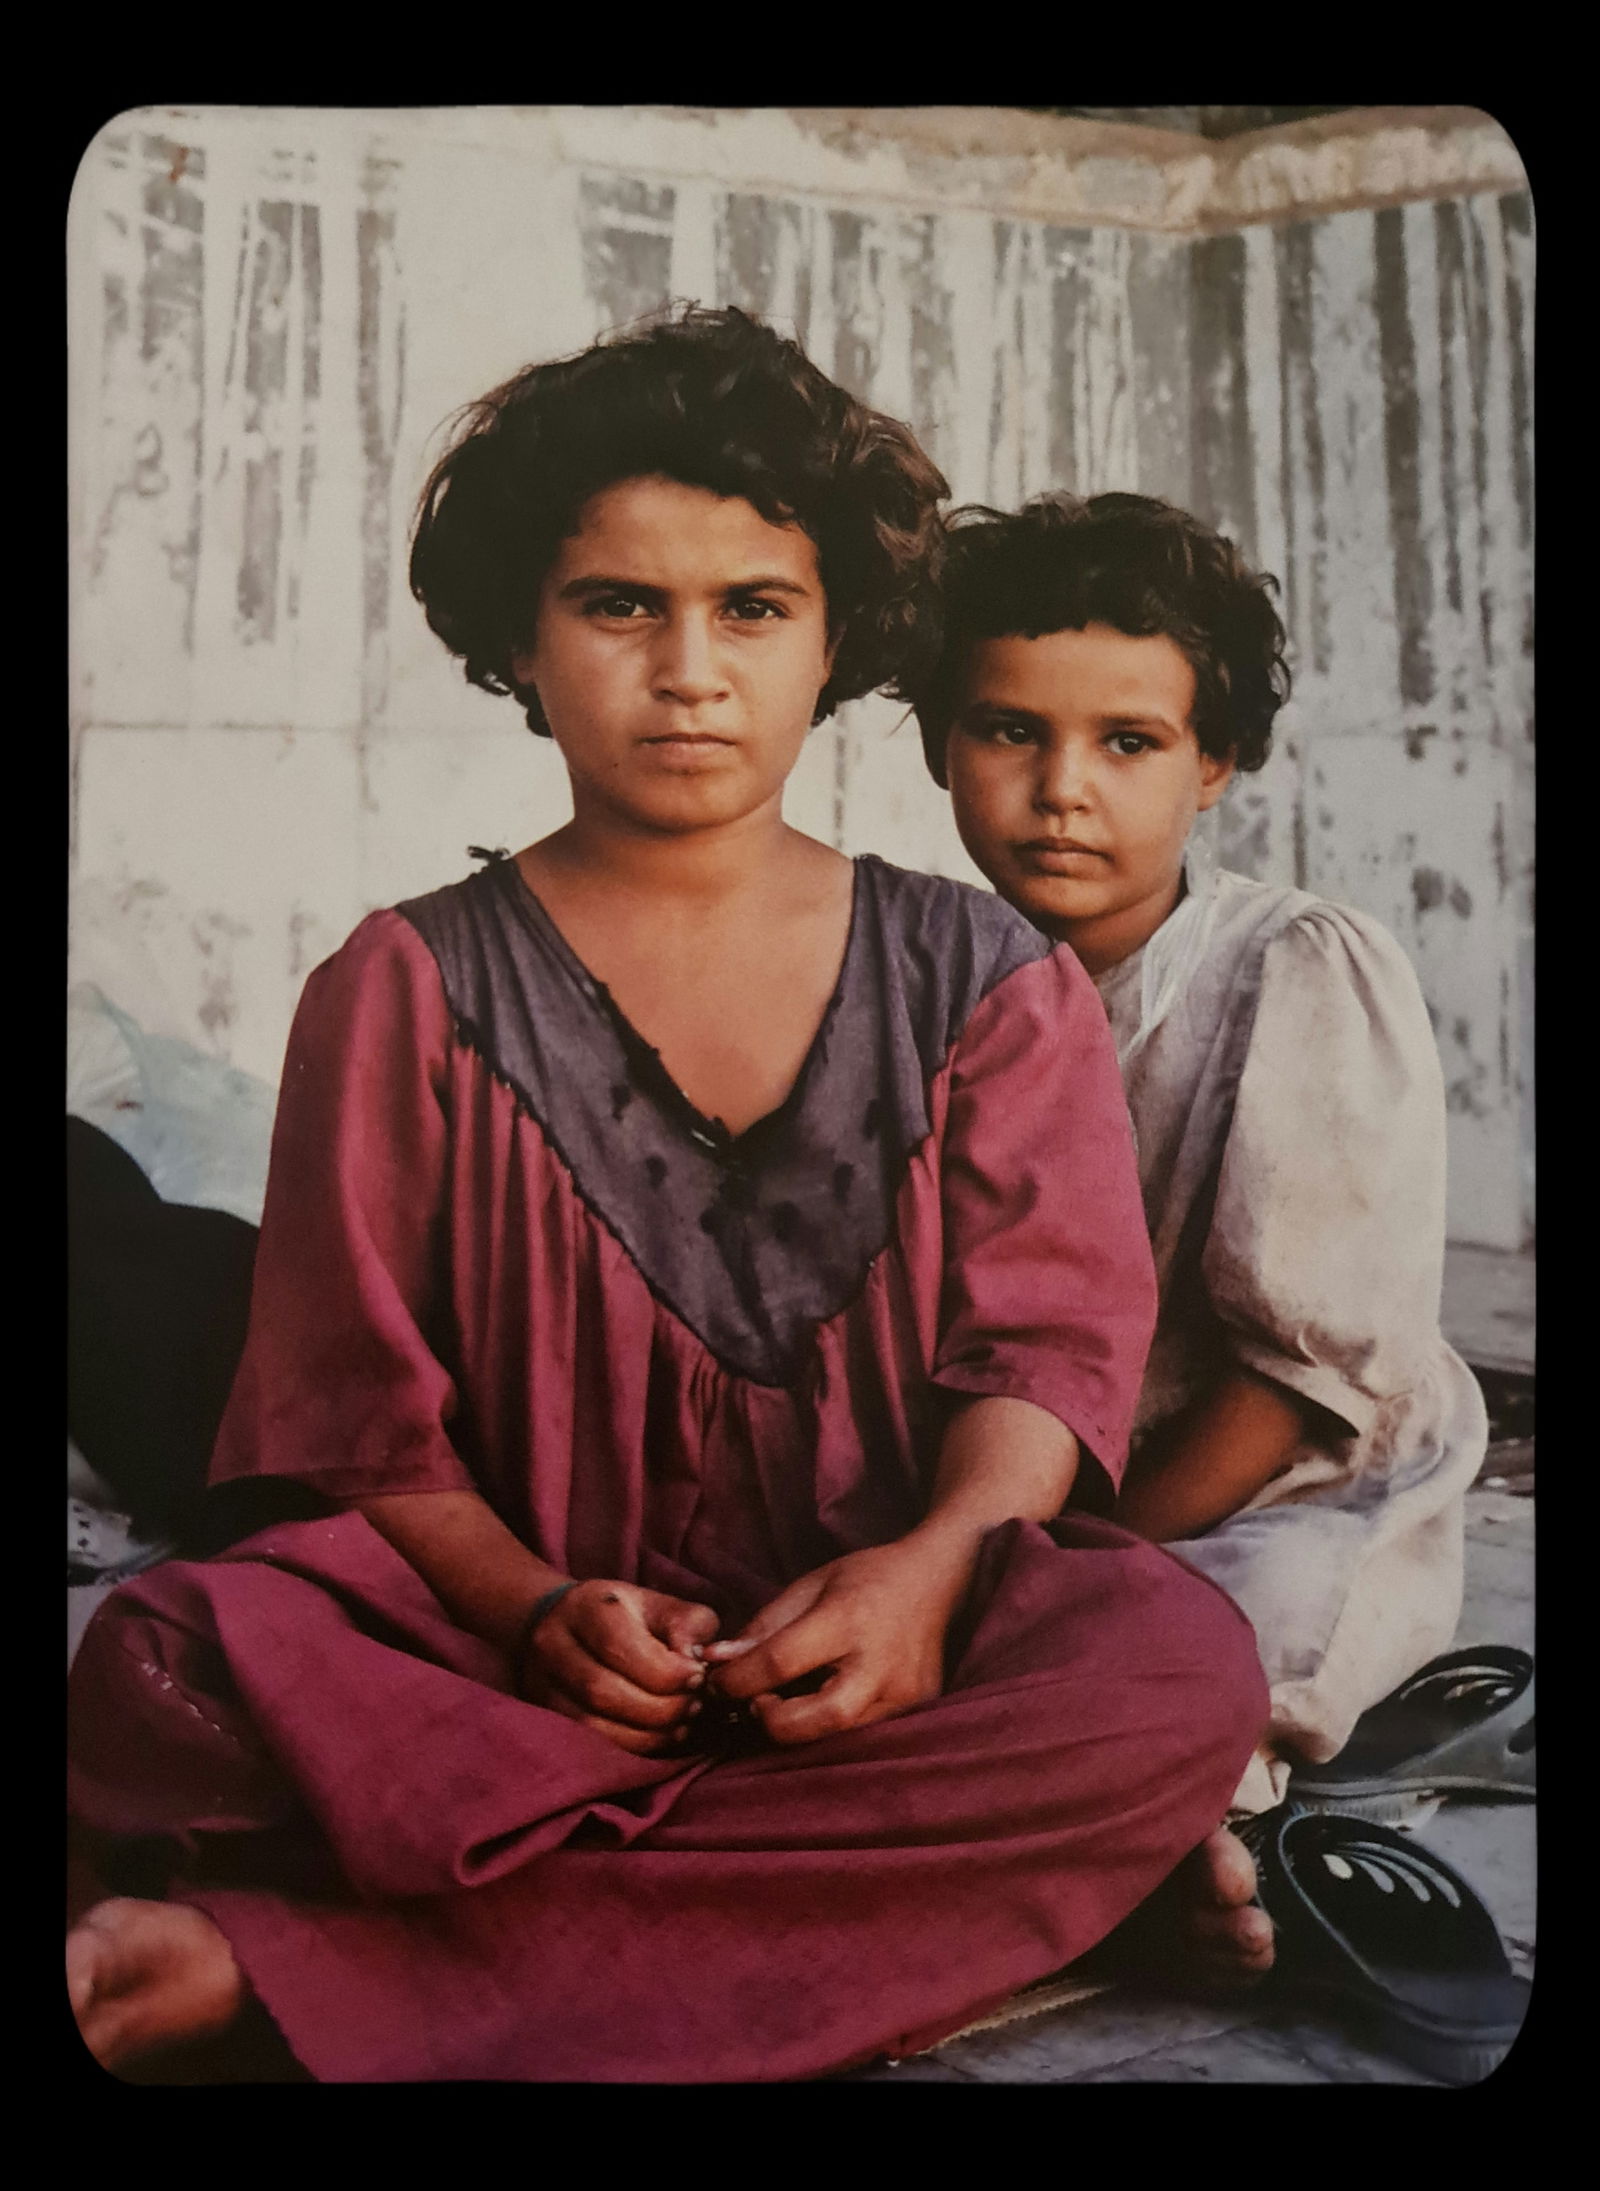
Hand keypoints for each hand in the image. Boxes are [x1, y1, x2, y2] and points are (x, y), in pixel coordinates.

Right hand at [518, 1581, 719, 1756]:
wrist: (560, 1622)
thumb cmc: (619, 1614)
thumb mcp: (654, 1604)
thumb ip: (685, 1623)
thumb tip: (697, 1659)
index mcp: (585, 1607)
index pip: (618, 1645)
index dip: (664, 1670)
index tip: (697, 1675)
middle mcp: (554, 1646)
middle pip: (603, 1691)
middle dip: (660, 1706)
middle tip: (693, 1704)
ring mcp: (544, 1685)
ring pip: (595, 1724)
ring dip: (649, 1732)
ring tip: (681, 1721)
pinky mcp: (550, 1716)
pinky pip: (593, 1742)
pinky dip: (635, 1746)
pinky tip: (661, 1735)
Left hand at [703, 1536, 971, 1746]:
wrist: (938, 1579)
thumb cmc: (867, 1578)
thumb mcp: (810, 1585)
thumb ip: (764, 1626)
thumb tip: (717, 1662)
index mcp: (848, 1619)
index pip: (781, 1662)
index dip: (739, 1679)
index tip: (717, 1681)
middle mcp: (881, 1662)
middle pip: (820, 1717)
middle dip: (773, 1721)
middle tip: (756, 1703)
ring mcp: (906, 1692)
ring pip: (841, 1736)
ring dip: (801, 1728)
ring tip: (785, 1704)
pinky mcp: (918, 1709)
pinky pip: (863, 1734)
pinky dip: (832, 1727)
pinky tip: (821, 1705)